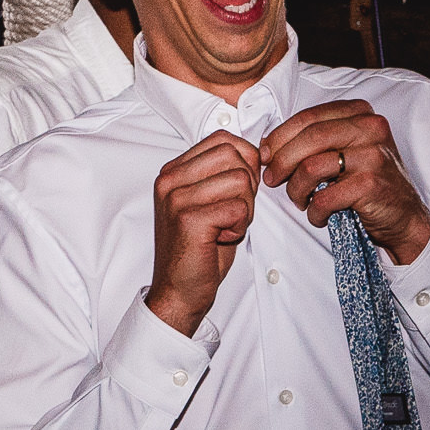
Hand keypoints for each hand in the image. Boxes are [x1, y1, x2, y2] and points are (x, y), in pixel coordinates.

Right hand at [146, 130, 261, 334]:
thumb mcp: (208, 201)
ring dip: (245, 208)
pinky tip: (222, 238)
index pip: (223, 139)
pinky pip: (239, 208)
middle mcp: (169, 180)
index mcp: (172, 171)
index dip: (245, 162)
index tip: (238, 190)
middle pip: (235, 156)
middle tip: (231, 212)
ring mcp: (176, 198)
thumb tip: (260, 151)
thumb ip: (224, 173)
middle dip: (247, 186)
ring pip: (241, 181)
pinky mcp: (189, 219)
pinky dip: (240, 226)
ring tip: (225, 226)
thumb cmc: (199, 247)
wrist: (178, 289)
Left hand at [258, 99, 429, 263]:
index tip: (264, 155)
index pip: (308, 118)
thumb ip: (313, 139)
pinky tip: (319, 215)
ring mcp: (374, 155)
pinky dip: (314, 210)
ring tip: (300, 200)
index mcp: (360, 113)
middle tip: (271, 179)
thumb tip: (266, 146)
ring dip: (296, 189)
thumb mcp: (343, 149)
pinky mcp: (372, 184)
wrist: (403, 216)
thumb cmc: (365, 181)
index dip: (279, 137)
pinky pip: (325, 196)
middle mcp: (371, 127)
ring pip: (311, 166)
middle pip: (308, 138)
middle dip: (280, 161)